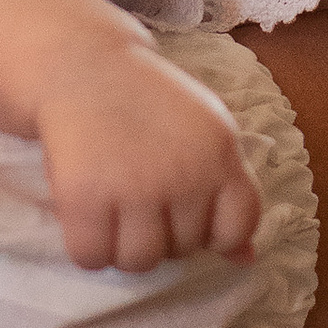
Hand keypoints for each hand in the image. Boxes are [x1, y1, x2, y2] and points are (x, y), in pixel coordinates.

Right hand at [37, 40, 263, 273]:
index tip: (188, 216)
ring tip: (115, 214)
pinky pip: (92, 257)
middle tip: (141, 200)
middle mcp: (184, 174)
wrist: (83, 65)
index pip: (238, 227)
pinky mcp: (85, 197)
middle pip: (184, 250)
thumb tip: (245, 260)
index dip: (214, 233)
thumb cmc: (147, 101)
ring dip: (124, 248)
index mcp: (219, 153)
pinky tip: (87, 220)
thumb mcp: (203, 131)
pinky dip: (88, 249)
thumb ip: (227, 189)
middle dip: (163, 235)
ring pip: (139, 261)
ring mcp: (134, 187)